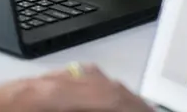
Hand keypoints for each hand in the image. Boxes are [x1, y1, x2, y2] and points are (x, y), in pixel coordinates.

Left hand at [0, 64, 152, 111]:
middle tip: (147, 110)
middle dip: (131, 100)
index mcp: (54, 96)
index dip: (133, 106)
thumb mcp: (44, 110)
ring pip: (93, 78)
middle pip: (105, 84)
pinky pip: (77, 77)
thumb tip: (107, 103)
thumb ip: (77, 106)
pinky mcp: (39, 83)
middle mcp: (53, 82)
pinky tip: (100, 97)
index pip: (108, 97)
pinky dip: (97, 87)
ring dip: (116, 92)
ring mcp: (46, 79)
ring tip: (129, 105)